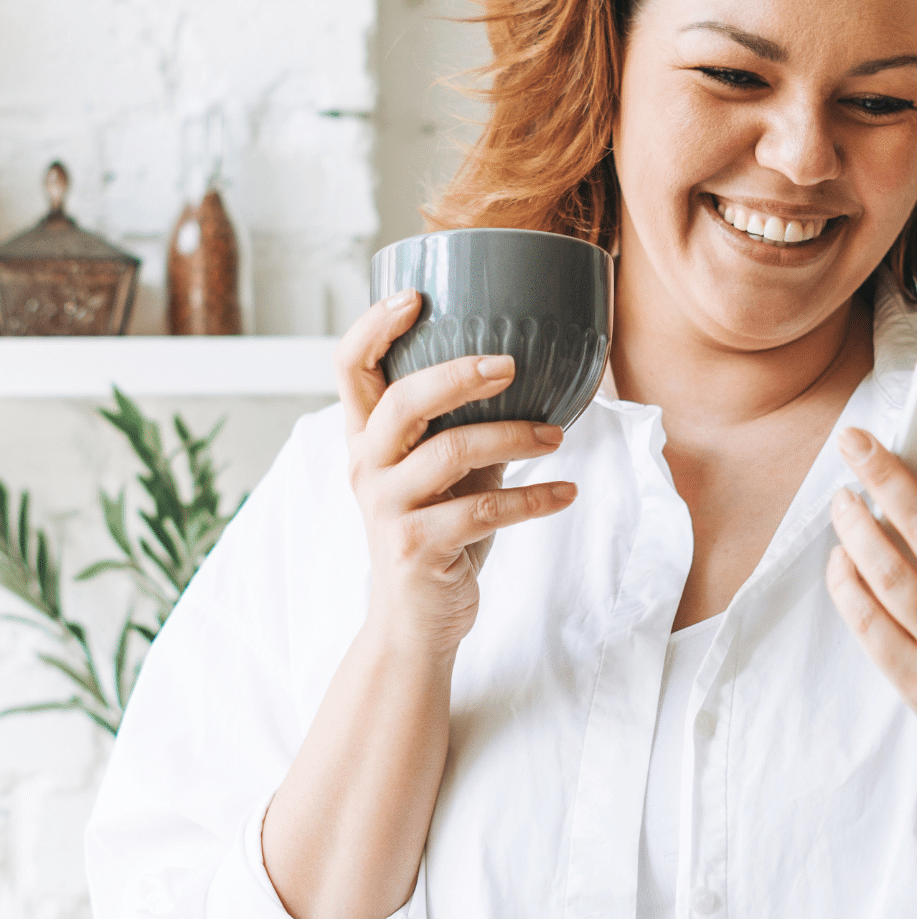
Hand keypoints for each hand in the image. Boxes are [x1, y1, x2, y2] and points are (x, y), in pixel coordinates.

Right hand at [334, 290, 576, 659]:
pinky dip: (533, 498)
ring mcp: (387, 508)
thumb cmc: (436, 532)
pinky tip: (566, 493)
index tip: (416, 296)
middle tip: (512, 365)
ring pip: (450, 452)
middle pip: (402, 401)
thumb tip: (529, 369)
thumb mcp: (441, 472)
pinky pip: (483, 510)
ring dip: (514, 437)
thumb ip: (461, 424)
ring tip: (557, 437)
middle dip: (459, 375)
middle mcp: (366, 467)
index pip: (348, 368)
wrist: (415, 622)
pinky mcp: (417, 547)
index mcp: (366, 438)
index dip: (373, 326)